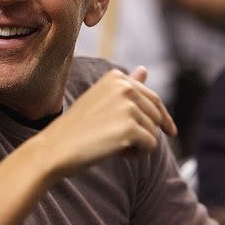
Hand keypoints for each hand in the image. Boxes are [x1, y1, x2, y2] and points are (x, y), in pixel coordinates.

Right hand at [34, 66, 176, 180]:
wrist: (54, 147)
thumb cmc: (76, 127)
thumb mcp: (101, 100)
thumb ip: (126, 86)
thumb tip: (144, 69)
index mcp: (116, 77)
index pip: (153, 98)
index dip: (162, 118)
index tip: (170, 132)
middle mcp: (123, 86)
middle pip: (157, 115)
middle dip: (144, 132)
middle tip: (118, 140)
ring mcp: (127, 106)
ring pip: (154, 131)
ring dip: (138, 144)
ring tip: (111, 144)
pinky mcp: (130, 128)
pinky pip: (151, 145)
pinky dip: (137, 155)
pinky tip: (116, 153)